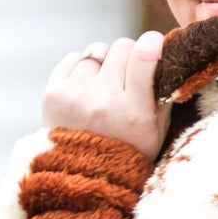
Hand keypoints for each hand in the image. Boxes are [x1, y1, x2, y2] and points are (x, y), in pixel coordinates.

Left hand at [40, 32, 169, 160]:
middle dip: (128, 54)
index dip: (151, 43)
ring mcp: (75, 95)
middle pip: (121, 47)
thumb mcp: (157, 131)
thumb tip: (163, 51)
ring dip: (104, 62)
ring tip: (104, 85)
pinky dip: (81, 67)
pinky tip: (86, 87)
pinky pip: (72, 58)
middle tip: (127, 72)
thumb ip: (163, 94)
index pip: (142, 58)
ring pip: (96, 50)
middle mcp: (103, 100)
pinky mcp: (53, 93)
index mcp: (133, 111)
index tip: (153, 41)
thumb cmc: (127, 151)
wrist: (81, 177)